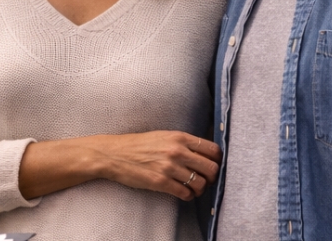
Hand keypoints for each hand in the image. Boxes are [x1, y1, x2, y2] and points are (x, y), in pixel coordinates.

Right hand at [94, 131, 221, 200]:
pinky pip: (186, 193)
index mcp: (179, 137)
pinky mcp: (161, 182)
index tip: (212, 165)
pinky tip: (183, 193)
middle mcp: (177, 151)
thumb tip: (204, 155)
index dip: (217, 160)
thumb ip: (183, 143)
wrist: (114, 154)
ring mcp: (169, 167)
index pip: (213, 150)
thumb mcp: (162, 136)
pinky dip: (188, 196)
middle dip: (211, 177)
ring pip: (200, 183)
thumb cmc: (137, 145)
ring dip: (199, 189)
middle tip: (204, 179)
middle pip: (212, 168)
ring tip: (192, 188)